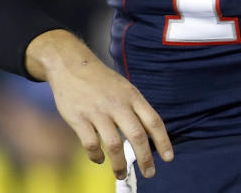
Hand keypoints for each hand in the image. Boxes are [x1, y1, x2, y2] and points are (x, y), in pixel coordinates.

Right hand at [26, 30, 172, 180]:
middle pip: (137, 135)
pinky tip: (100, 160)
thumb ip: (135, 109)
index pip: (153, 121)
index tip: (169, 158)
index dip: (163, 141)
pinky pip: (91, 144)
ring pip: (115, 144)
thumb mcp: (125, 88)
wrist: (71, 65)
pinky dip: (97, 156)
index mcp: (132, 96)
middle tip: (150, 173)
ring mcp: (97, 112)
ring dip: (120, 164)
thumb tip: (149, 136)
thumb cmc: (102, 81)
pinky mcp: (78, 119)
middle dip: (145, 158)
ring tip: (122, 174)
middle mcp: (118, 104)